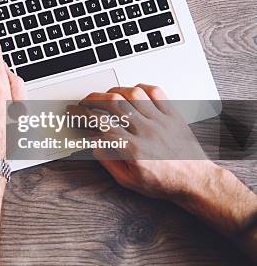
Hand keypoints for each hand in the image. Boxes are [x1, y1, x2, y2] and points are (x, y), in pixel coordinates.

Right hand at [69, 84, 213, 201]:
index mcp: (133, 150)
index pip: (100, 124)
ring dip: (115, 91)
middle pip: (114, 104)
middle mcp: (146, 132)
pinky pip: (156, 92)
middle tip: (85, 101)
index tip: (75, 112)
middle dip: (93, 99)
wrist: (196, 181)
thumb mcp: (128, 180)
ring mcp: (161, 122)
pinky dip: (141, 88)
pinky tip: (133, 93)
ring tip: (107, 96)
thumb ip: (108, 160)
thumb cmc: (164, 182)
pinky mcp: (173, 116)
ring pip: (133, 94)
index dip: (82, 115)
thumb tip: (93, 142)